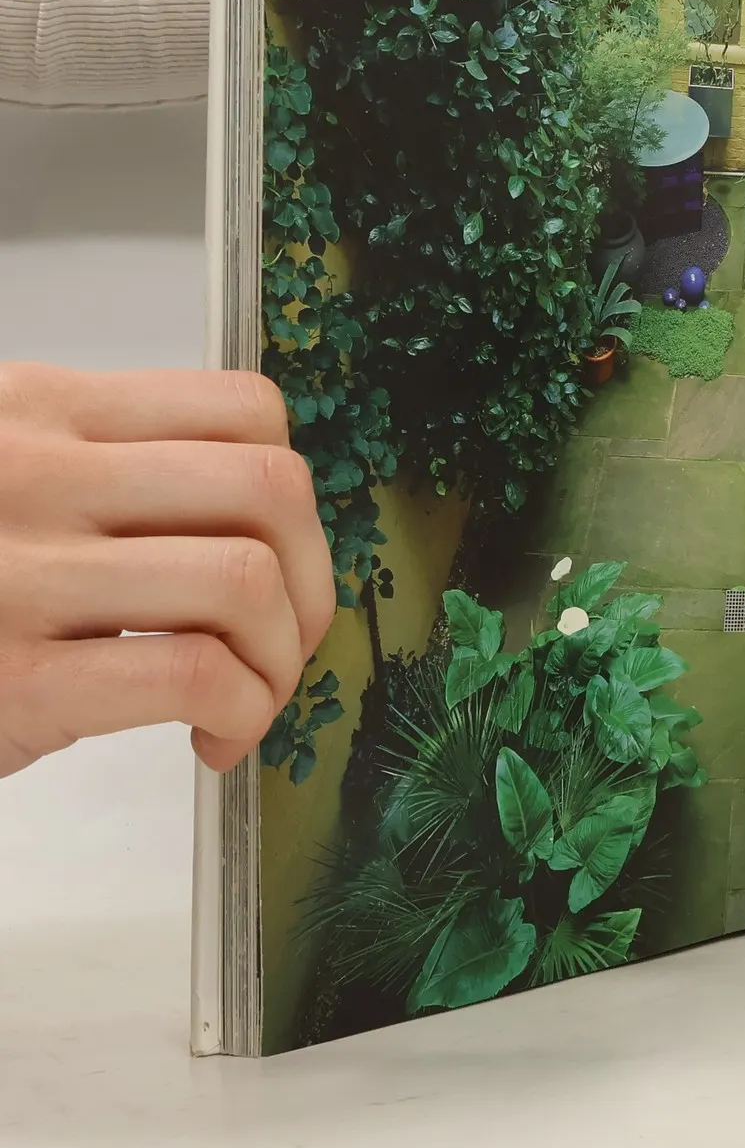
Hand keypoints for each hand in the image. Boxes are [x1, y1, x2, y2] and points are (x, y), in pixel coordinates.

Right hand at [0, 365, 334, 777]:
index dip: (295, 495)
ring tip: (246, 697)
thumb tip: (269, 523)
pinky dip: (242, 713)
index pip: (244, 409)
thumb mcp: (12, 489)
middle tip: (282, 642)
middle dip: (311, 578)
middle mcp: (30, 472)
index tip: (280, 559)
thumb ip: (113, 477)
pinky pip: (196, 674)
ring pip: (244, 580)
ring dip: (280, 657)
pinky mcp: (15, 679)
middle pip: (268, 487)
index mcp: (40, 409)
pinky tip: (212, 738)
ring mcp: (20, 573)